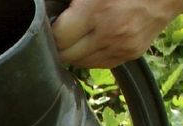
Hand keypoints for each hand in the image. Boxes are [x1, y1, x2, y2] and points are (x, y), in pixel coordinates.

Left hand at [51, 0, 182, 67]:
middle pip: (66, 55)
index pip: (58, 37)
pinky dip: (91, 55)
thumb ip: (72, 2)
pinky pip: (98, 63)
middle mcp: (109, 32)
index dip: (52, 31)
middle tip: (64, 31)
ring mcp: (121, 47)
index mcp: (97, 10)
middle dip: (60, 44)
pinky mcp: (130, 54)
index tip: (54, 24)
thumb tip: (52, 11)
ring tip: (80, 34)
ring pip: (80, 62)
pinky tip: (95, 40)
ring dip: (75, 51)